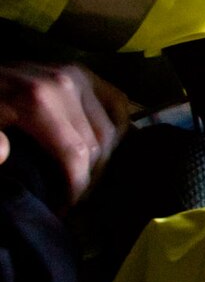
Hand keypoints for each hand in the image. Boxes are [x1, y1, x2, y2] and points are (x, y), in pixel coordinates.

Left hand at [0, 62, 129, 203]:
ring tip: (83, 176)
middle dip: (88, 176)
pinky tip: (102, 148)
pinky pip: (116, 105)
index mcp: (39, 101)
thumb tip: (3, 153)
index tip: (64, 208)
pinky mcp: (83, 74)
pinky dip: (115, 129)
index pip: (76, 153)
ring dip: (102, 158)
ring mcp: (78, 76)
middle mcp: (66, 85)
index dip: (75, 185)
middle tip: (72, 197)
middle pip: (96, 144)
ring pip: (110, 129)